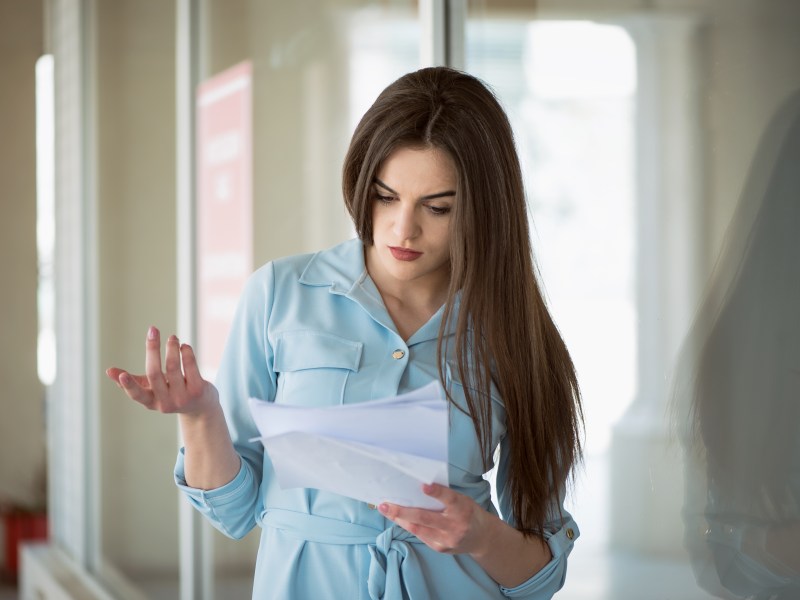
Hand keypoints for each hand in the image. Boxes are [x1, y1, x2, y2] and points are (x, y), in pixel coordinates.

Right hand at [106, 326, 218, 416]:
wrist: (201, 407)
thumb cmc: (171, 393)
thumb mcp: (151, 390)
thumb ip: (132, 381)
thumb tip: (108, 371)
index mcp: (150, 402)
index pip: (137, 395)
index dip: (129, 385)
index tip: (122, 374)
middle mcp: (166, 402)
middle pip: (155, 374)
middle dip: (152, 349)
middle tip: (152, 330)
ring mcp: (183, 398)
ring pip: (174, 367)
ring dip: (172, 348)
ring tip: (173, 337)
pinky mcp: (198, 390)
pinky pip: (191, 367)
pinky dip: (187, 353)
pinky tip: (184, 346)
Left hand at [378, 483, 494, 556]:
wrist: (482, 538)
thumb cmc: (469, 512)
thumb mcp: (462, 500)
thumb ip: (445, 497)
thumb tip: (418, 488)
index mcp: (463, 508)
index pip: (449, 498)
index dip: (437, 492)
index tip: (423, 486)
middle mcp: (455, 525)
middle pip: (425, 518)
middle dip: (402, 511)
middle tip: (385, 505)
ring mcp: (447, 539)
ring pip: (418, 529)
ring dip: (399, 519)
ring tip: (386, 510)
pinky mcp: (441, 548)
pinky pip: (421, 535)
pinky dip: (409, 525)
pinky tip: (399, 519)